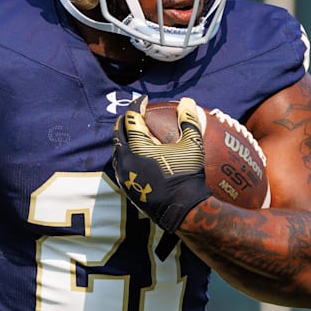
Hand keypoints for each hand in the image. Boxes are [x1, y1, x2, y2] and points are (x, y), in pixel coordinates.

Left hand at [111, 96, 210, 232]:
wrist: (182, 210)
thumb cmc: (187, 175)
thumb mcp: (192, 145)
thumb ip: (188, 121)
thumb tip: (187, 101)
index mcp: (138, 146)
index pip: (131, 118)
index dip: (137, 105)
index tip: (144, 100)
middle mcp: (125, 159)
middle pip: (119, 132)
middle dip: (126, 120)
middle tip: (136, 113)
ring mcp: (123, 174)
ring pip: (117, 149)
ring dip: (124, 138)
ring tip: (135, 133)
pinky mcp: (126, 186)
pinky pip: (120, 164)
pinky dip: (126, 154)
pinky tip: (137, 154)